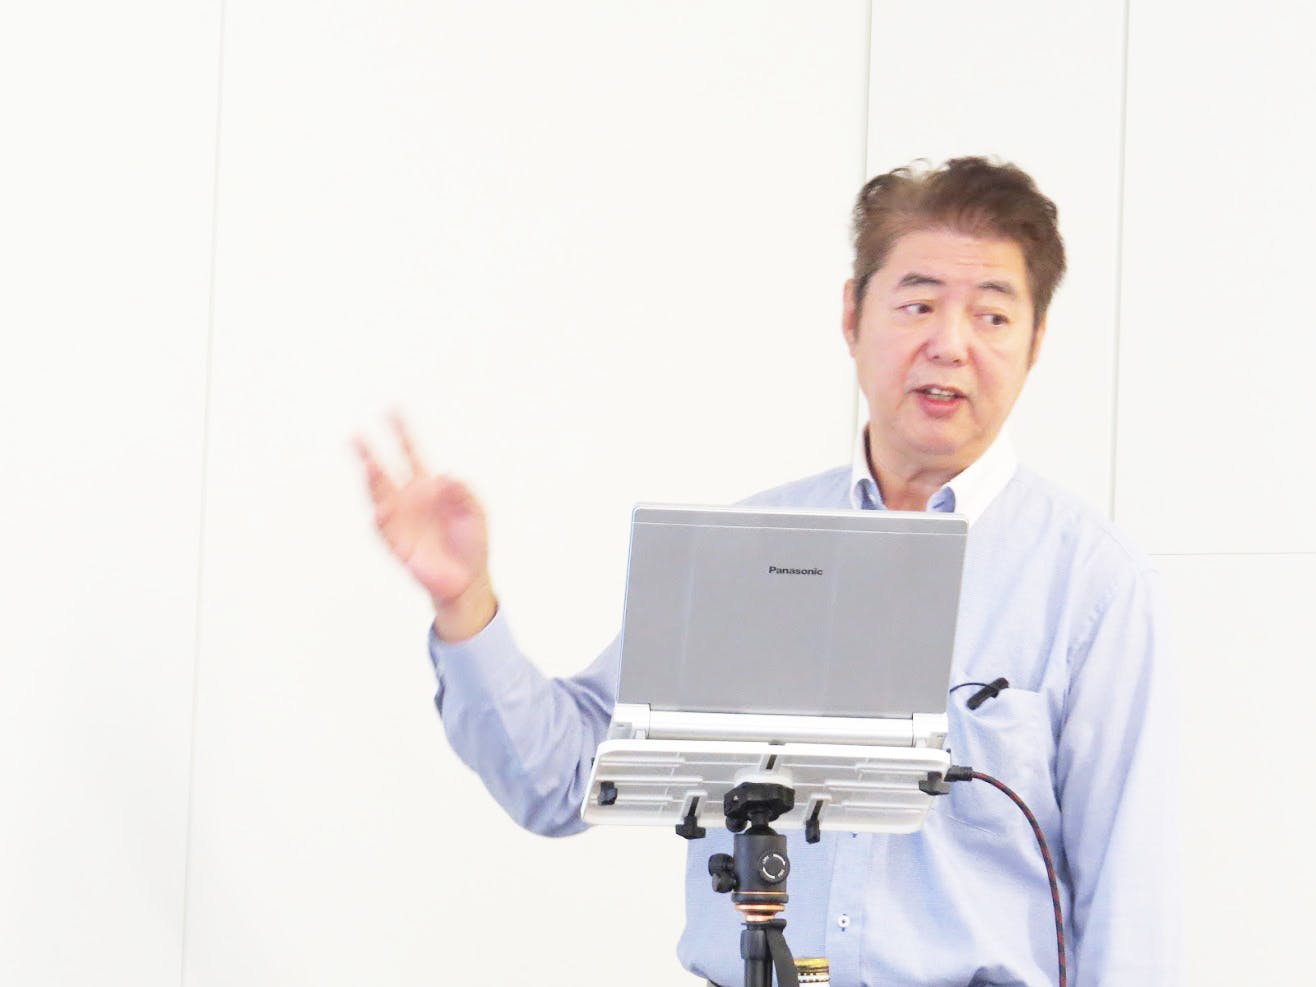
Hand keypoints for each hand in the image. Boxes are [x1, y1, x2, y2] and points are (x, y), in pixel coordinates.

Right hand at [355, 415, 496, 640]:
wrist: (467, 579)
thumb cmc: (472, 543)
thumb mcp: (476, 512)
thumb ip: (465, 493)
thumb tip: (446, 476)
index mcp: (429, 486)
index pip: (412, 453)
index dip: (404, 432)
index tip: (393, 410)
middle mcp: (409, 499)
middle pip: (385, 471)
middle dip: (371, 453)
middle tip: (357, 434)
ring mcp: (400, 520)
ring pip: (379, 496)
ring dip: (373, 481)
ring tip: (368, 464)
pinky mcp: (397, 544)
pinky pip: (385, 529)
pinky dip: (382, 520)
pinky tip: (380, 510)